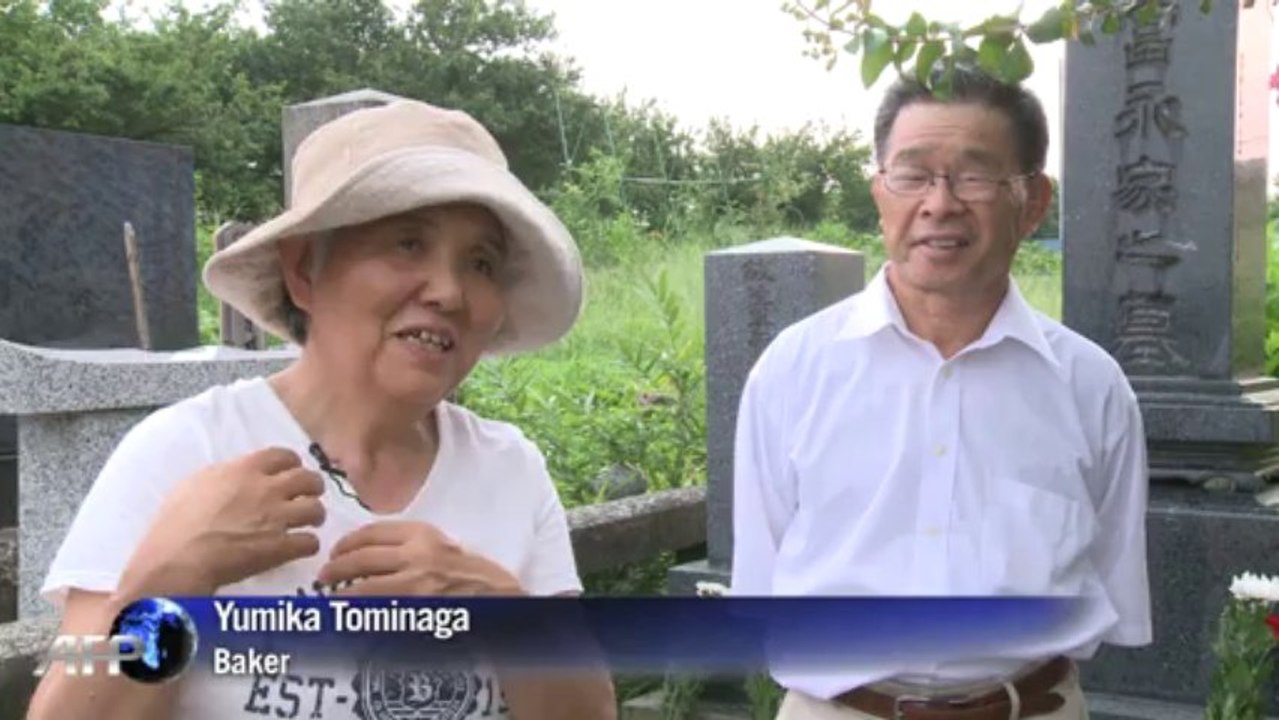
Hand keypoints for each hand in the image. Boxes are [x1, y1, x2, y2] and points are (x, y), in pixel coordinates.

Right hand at [120, 448, 325, 594]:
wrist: (176, 559)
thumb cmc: (175, 523)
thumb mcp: (193, 484)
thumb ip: (222, 476)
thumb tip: (234, 476)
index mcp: (244, 469)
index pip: (284, 456)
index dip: (292, 465)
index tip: (290, 473)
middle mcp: (267, 489)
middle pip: (308, 479)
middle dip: (312, 488)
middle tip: (307, 497)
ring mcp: (277, 518)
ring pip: (316, 509)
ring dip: (314, 516)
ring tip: (309, 523)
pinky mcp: (282, 547)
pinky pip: (310, 542)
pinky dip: (308, 545)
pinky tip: (299, 548)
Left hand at [317, 521, 522, 595]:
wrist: (502, 600)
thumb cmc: (475, 575)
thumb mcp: (444, 547)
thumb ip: (413, 545)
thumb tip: (373, 553)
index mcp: (424, 534)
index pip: (373, 531)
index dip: (348, 542)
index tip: (337, 550)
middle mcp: (416, 554)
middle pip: (361, 557)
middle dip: (335, 566)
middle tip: (324, 575)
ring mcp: (415, 584)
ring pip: (362, 585)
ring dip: (340, 591)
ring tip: (331, 595)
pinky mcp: (416, 610)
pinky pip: (376, 610)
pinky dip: (358, 612)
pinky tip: (350, 614)